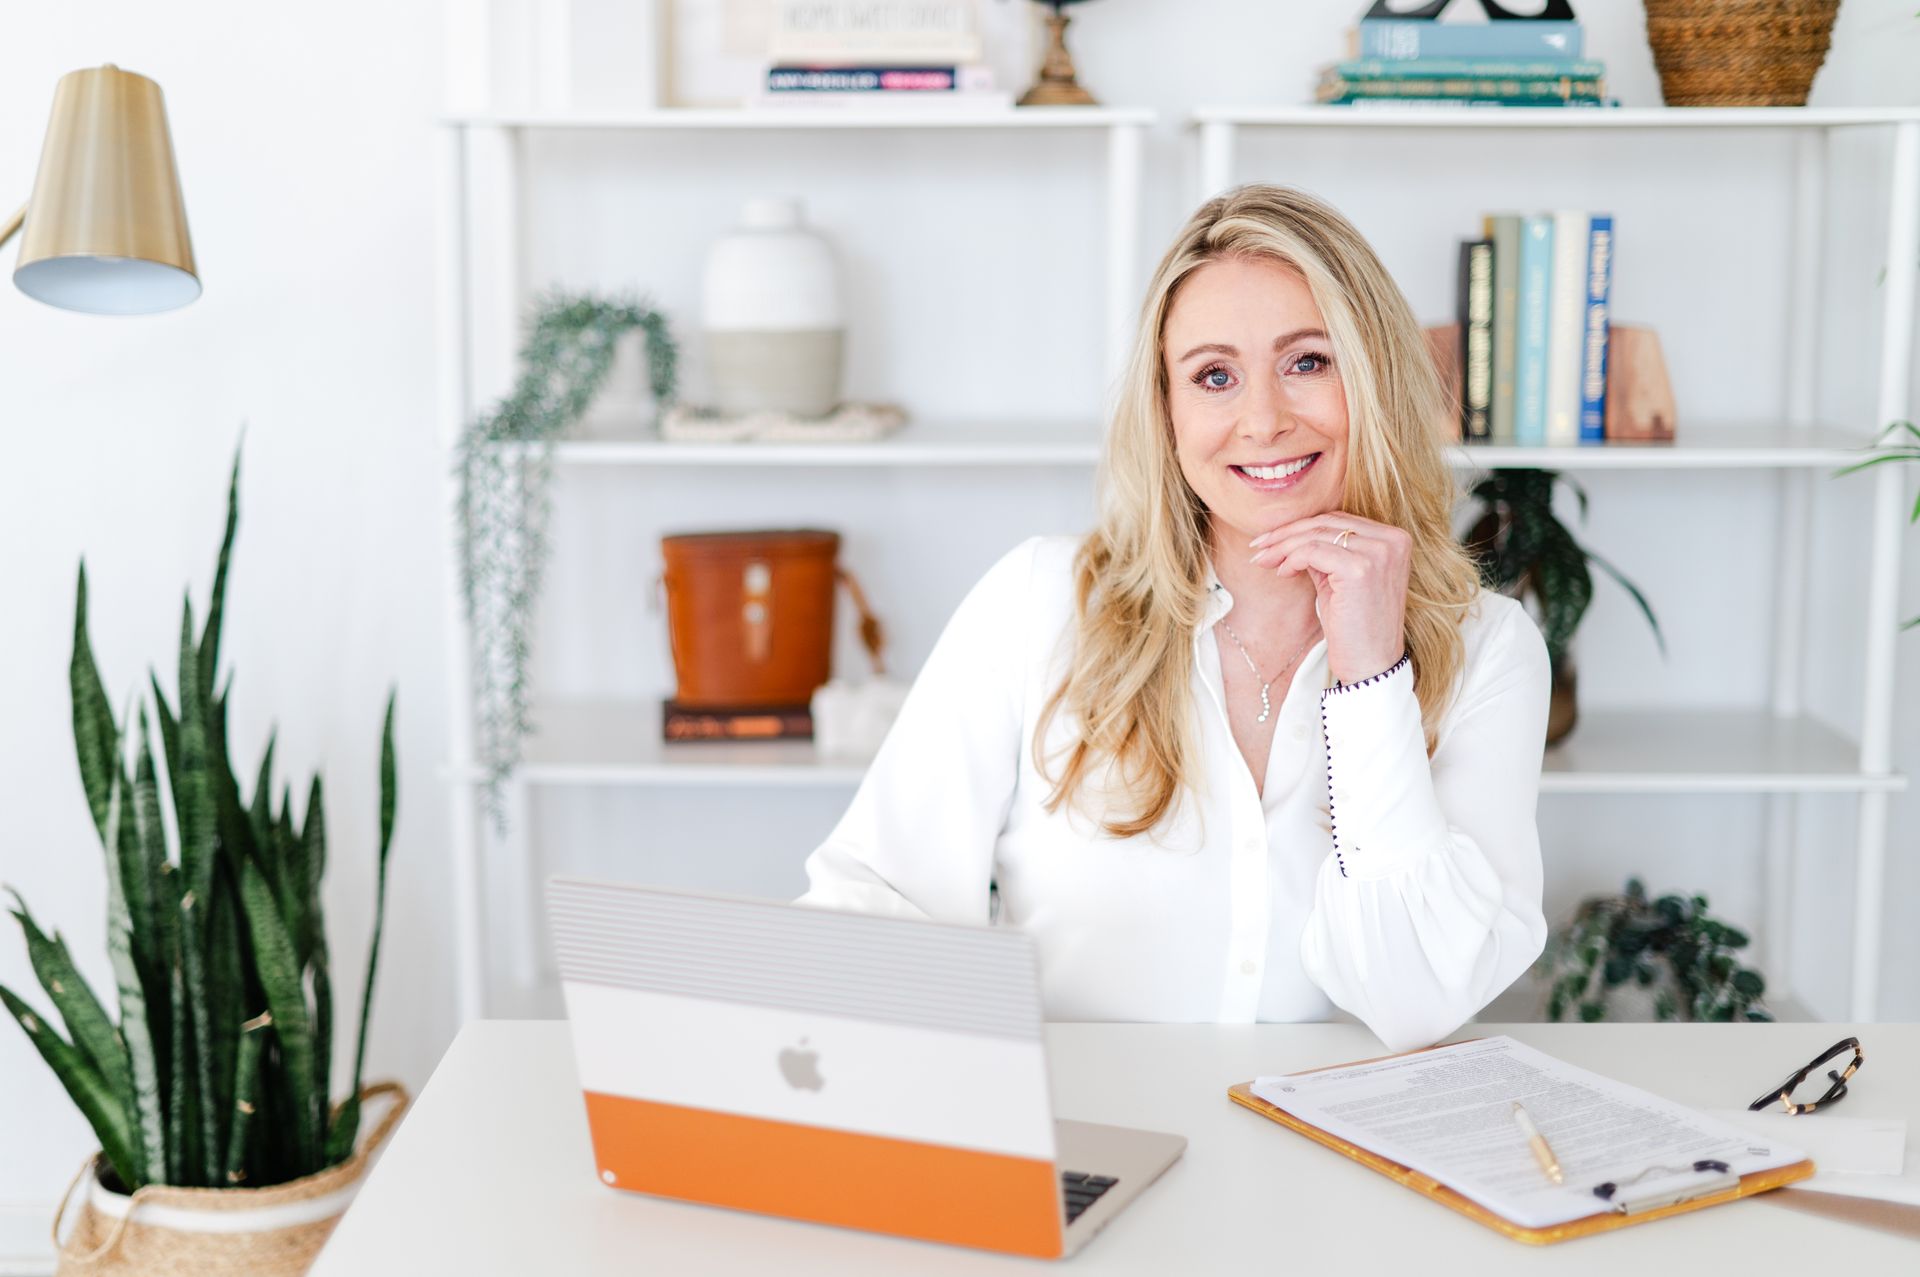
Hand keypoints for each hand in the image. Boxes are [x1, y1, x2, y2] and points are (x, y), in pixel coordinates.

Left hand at [1248, 514, 1409, 684]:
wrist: (1370, 664)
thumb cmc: (1355, 626)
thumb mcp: (1341, 579)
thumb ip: (1326, 552)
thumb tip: (1290, 536)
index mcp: (1394, 538)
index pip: (1339, 520)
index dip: (1301, 527)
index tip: (1271, 539)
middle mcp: (1392, 540)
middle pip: (1326, 523)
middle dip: (1286, 533)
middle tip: (1258, 547)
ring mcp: (1379, 553)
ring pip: (1316, 535)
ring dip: (1282, 546)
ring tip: (1262, 561)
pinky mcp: (1360, 568)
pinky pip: (1313, 552)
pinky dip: (1292, 559)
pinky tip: (1282, 572)